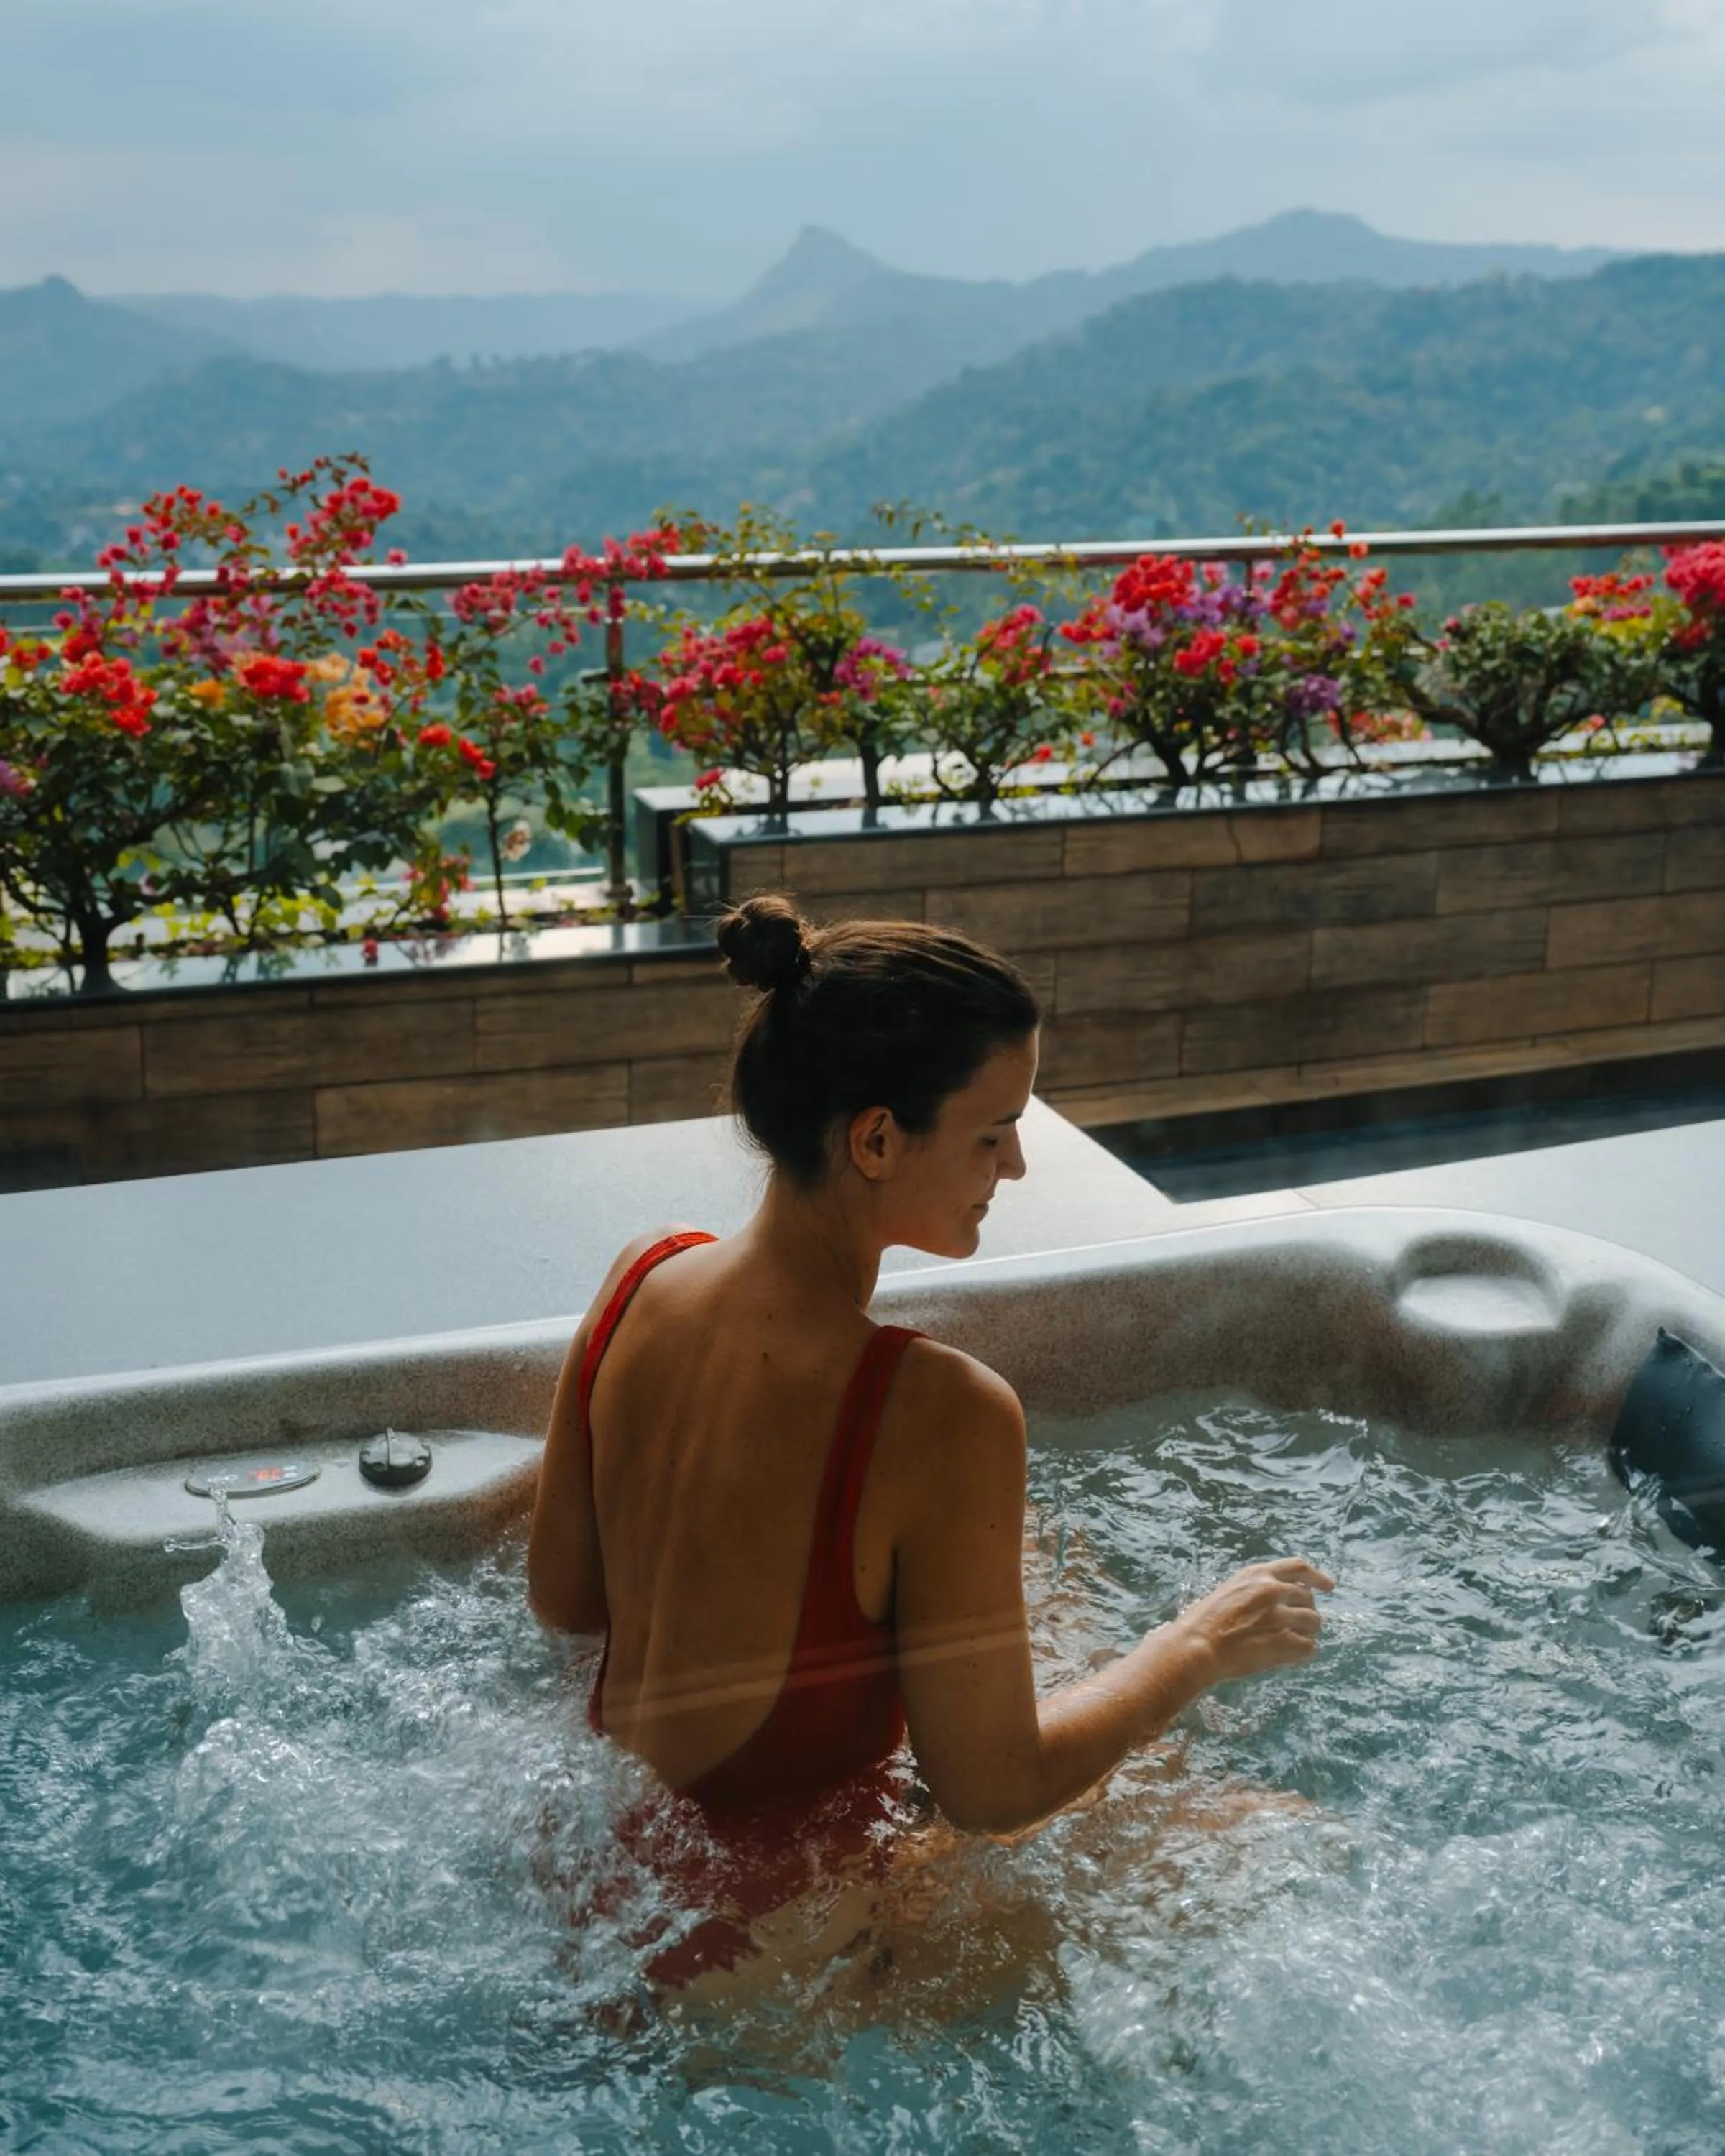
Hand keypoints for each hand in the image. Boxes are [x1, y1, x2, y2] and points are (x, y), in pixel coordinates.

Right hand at [1170, 1558, 1334, 1685]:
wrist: (1198, 1646)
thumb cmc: (1205, 1620)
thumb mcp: (1231, 1589)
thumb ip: (1257, 1589)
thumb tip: (1280, 1597)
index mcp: (1258, 1574)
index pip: (1299, 1567)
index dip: (1317, 1577)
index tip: (1329, 1586)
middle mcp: (1272, 1590)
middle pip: (1308, 1598)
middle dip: (1307, 1612)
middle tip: (1300, 1625)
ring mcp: (1280, 1616)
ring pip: (1313, 1622)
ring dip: (1307, 1633)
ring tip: (1293, 1642)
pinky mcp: (1284, 1642)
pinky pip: (1308, 1647)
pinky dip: (1303, 1653)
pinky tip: (1291, 1657)